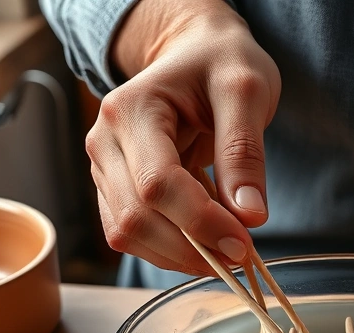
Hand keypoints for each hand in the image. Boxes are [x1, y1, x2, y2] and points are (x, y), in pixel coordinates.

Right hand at [87, 0, 279, 274]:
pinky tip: (205, 239)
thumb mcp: (246, 92)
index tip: (243, 244)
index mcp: (130, 110)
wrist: (196, 54)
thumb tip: (249, 216)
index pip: (157, 184)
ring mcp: (104, 169)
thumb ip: (244, 152)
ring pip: (129, 235)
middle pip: (137, 217)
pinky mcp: (114, 191)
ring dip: (181, 255)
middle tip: (243, 255)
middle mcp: (105, 142)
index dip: (200, 222)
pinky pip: (133, 236)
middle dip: (193, 248)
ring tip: (228, 248)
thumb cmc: (220, 64)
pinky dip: (171, 250)